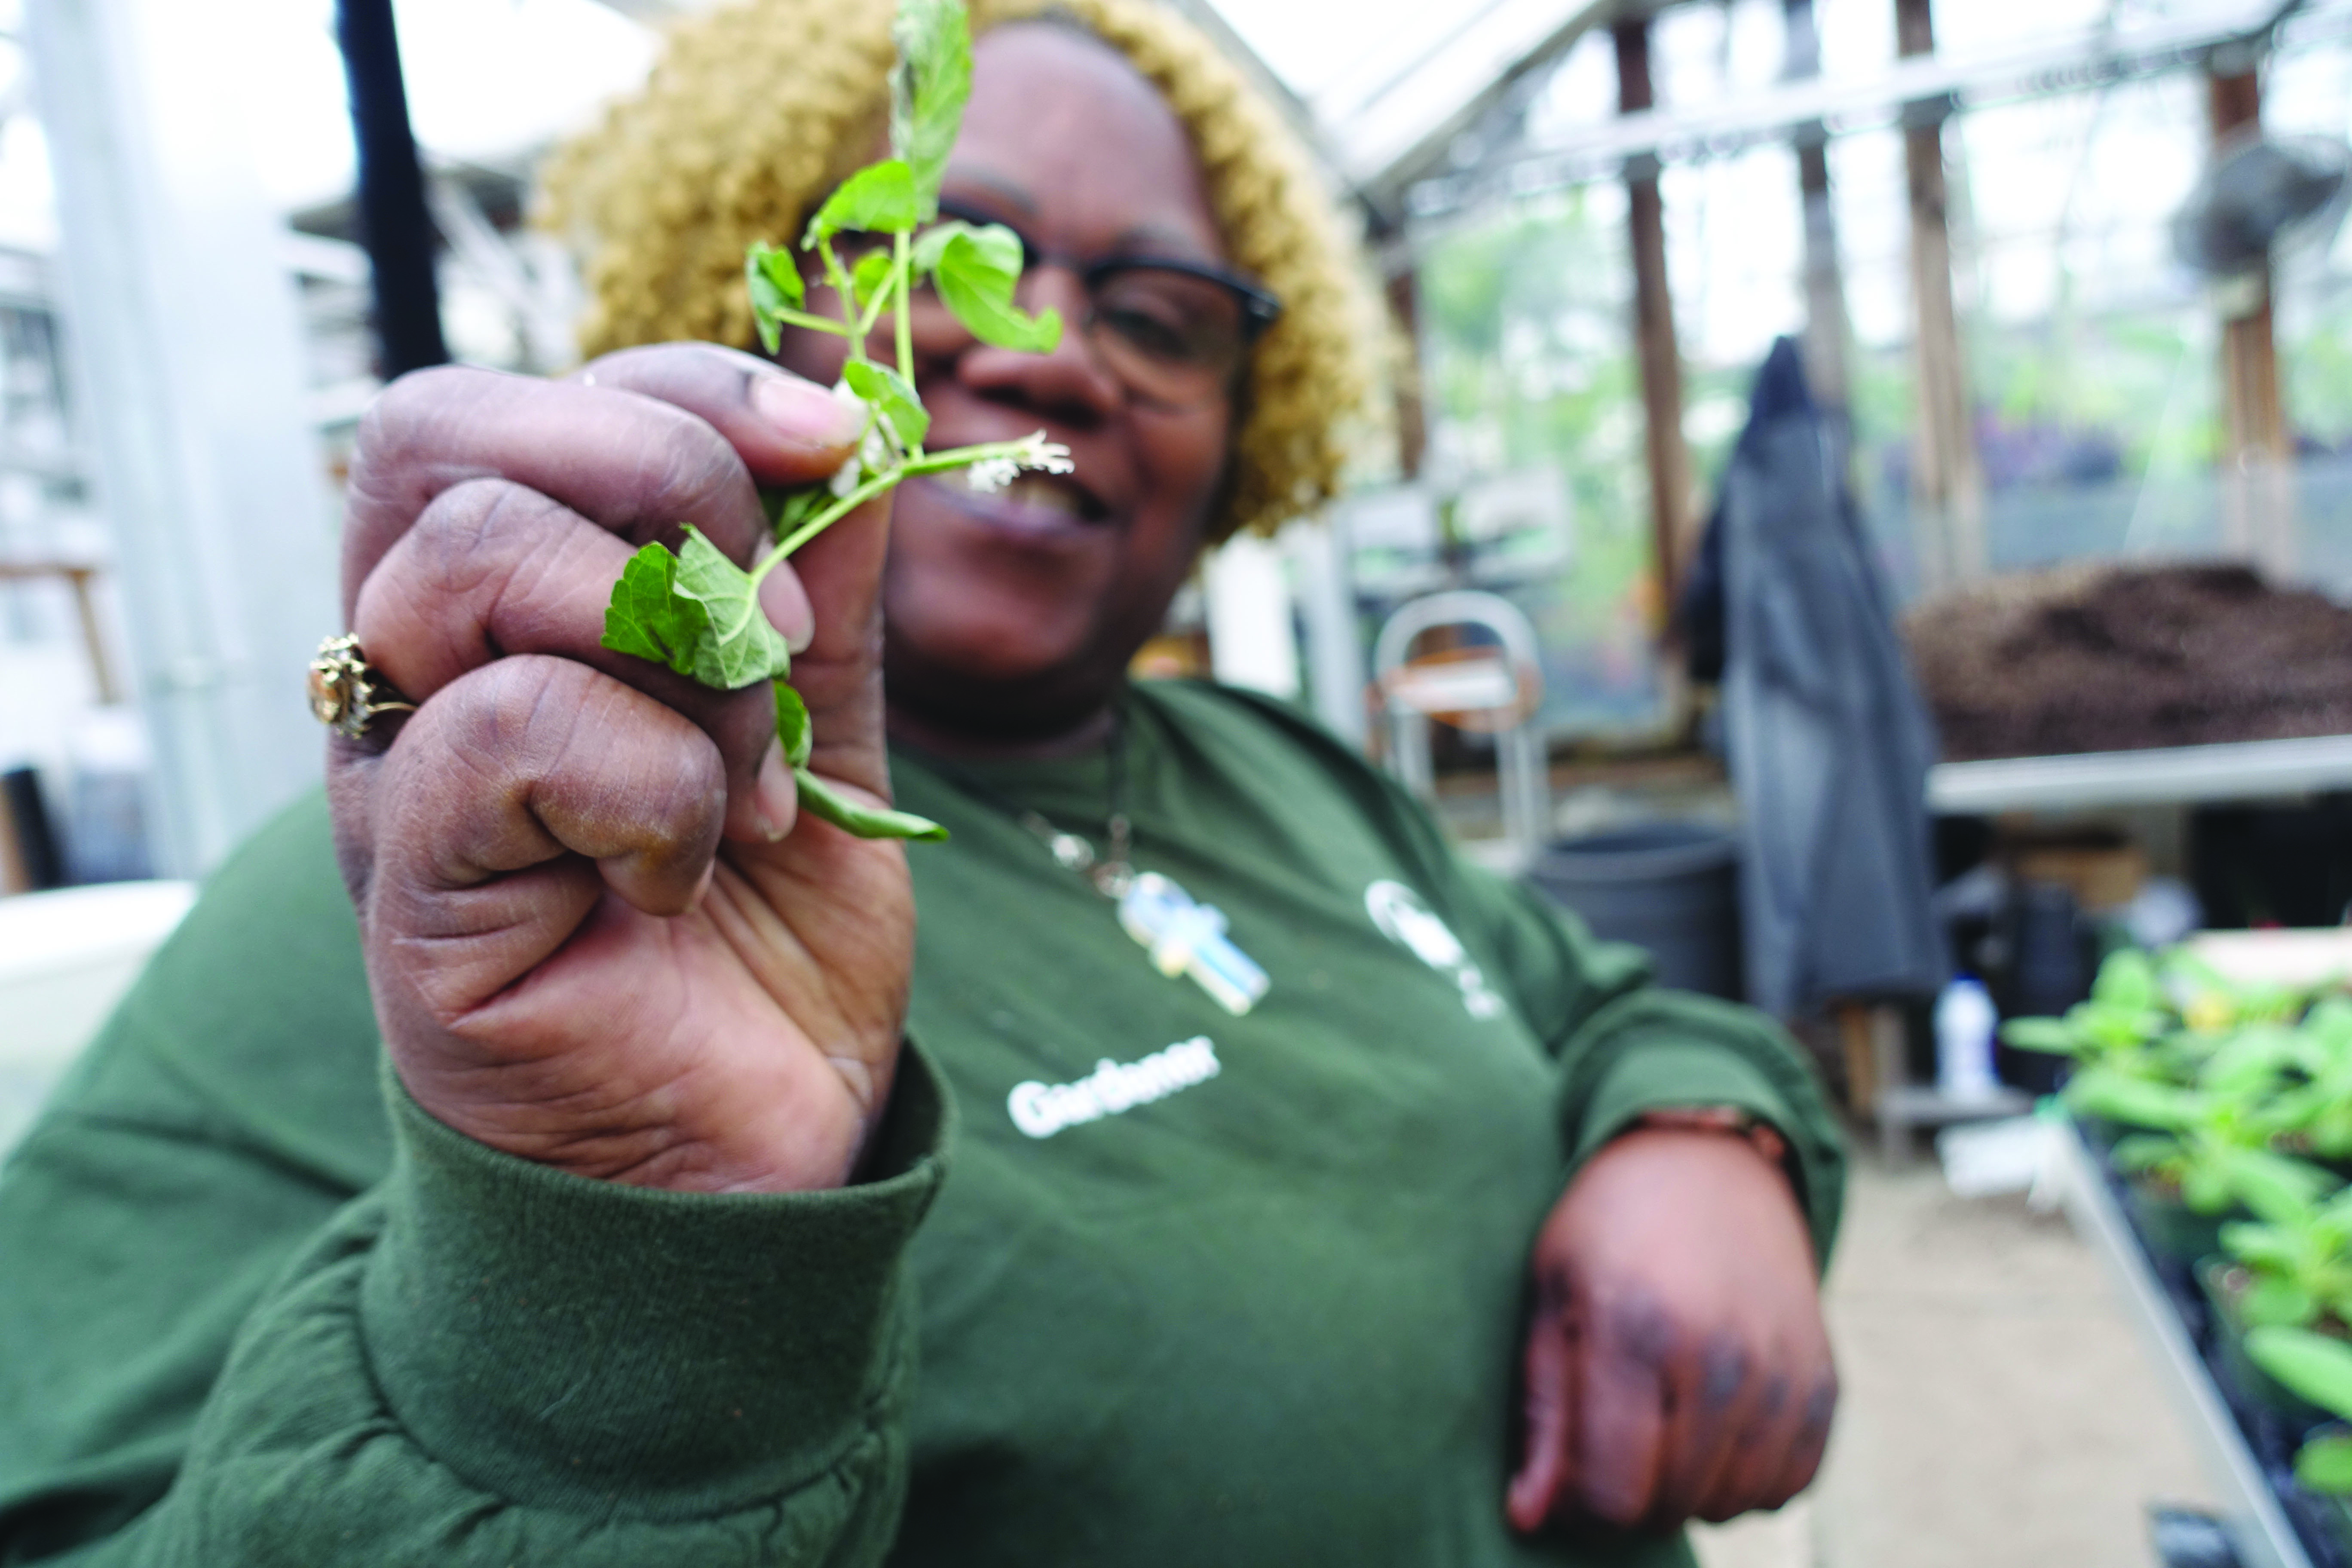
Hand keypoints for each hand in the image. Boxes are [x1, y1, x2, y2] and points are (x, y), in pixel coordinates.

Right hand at [331, 344, 910, 1192]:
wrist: (738, 1158)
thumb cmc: (761, 949)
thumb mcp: (827, 738)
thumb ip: (825, 590)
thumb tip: (862, 417)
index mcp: (512, 616)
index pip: (536, 404)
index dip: (693, 385)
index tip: (846, 444)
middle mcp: (420, 672)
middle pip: (443, 435)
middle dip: (665, 478)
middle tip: (785, 633)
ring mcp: (394, 774)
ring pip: (462, 562)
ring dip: (677, 651)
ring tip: (752, 784)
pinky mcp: (408, 886)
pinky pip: (498, 731)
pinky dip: (647, 780)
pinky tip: (685, 872)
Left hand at [1506, 1127, 1835, 1533]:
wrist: (1704, 1163)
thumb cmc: (1607, 1230)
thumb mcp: (1551, 1298)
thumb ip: (1544, 1414)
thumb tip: (1528, 1517)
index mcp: (1635, 1330)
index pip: (1612, 1489)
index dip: (1577, 1507)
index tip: (1562, 1480)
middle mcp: (1719, 1356)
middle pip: (1670, 1504)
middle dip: (1626, 1499)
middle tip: (1607, 1449)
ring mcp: (1781, 1372)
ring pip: (1730, 1505)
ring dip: (1686, 1490)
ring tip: (1657, 1427)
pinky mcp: (1824, 1382)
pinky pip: (1786, 1485)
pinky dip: (1745, 1479)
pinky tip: (1709, 1428)